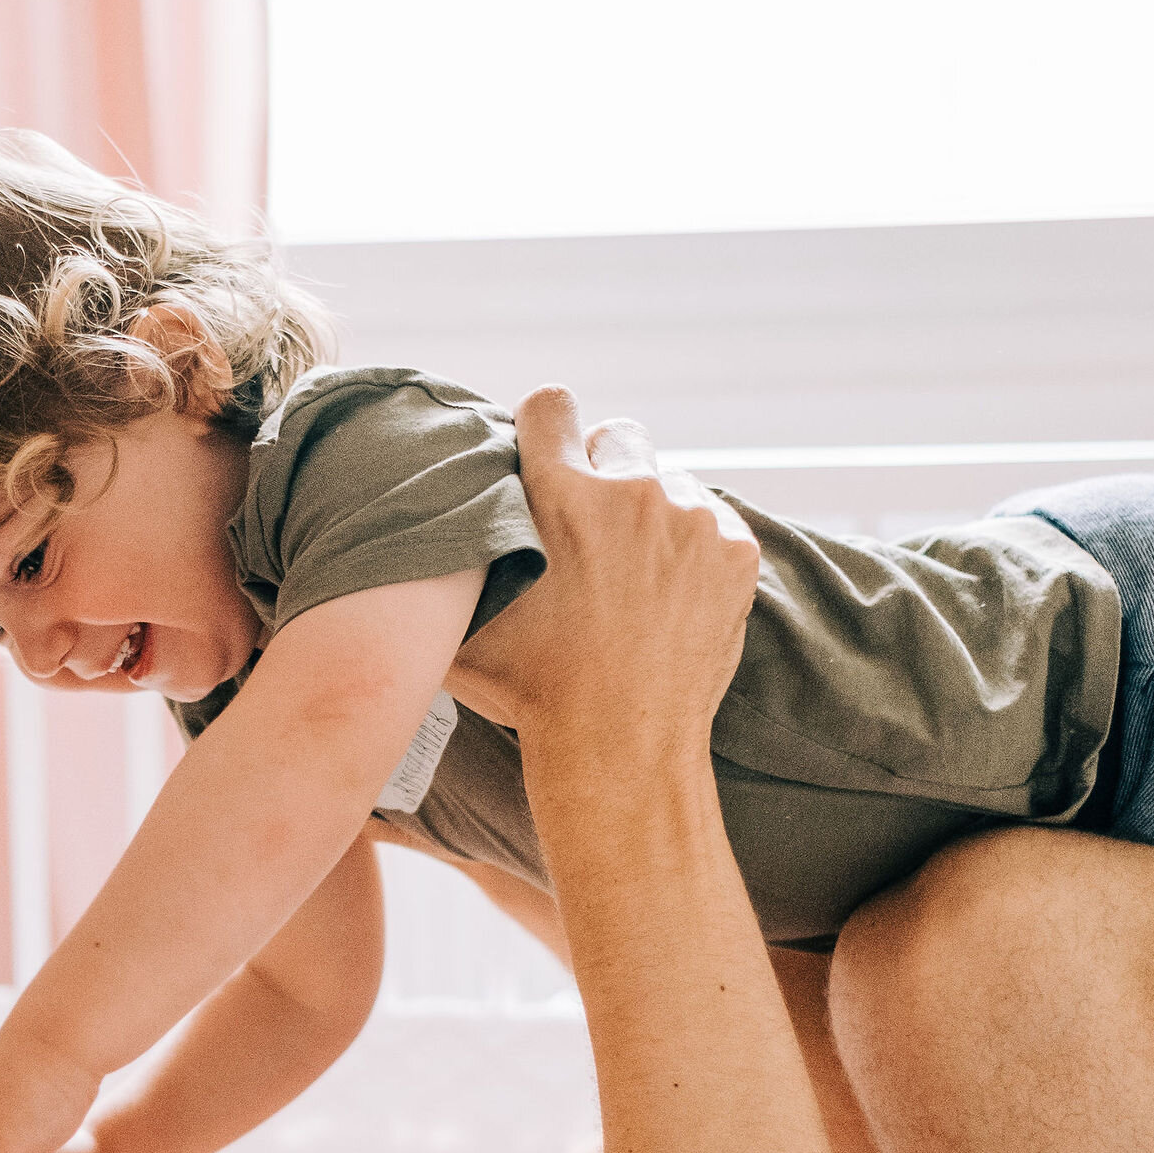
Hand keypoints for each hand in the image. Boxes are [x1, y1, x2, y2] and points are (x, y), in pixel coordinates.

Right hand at [474, 388, 758, 759]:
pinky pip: (712, 519)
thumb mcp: (463, 620)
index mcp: (560, 495)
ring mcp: (693, 519)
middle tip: (590, 529)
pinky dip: (693, 545)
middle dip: (604, 471)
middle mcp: (632, 492)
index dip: (545, 427)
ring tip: (632, 574)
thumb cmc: (532, 691)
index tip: (547, 453)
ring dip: (651, 512)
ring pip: (669, 481)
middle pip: (618, 435)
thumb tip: (416, 527)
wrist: (621, 747)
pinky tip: (669, 592)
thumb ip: (446, 558)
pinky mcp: (737, 550)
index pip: (551, 404)